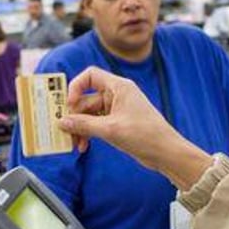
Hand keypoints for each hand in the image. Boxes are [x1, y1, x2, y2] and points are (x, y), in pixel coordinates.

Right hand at [59, 67, 212, 188]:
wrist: (166, 152)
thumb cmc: (146, 135)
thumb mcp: (111, 129)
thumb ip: (84, 125)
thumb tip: (62, 122)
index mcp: (119, 87)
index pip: (90, 75)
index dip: (76, 86)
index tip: (69, 104)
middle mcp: (117, 95)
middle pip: (86, 98)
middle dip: (75, 115)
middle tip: (65, 130)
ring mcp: (117, 110)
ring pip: (90, 114)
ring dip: (80, 128)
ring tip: (75, 144)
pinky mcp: (118, 123)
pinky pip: (96, 124)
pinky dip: (88, 133)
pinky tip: (84, 146)